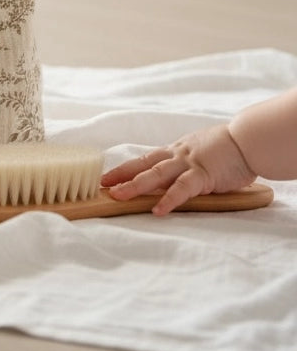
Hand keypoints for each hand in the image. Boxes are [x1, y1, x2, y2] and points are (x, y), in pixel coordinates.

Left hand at [100, 123, 257, 215]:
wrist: (248, 140)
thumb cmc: (228, 149)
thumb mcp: (199, 154)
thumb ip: (184, 166)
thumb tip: (172, 179)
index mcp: (175, 152)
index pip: (144, 160)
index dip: (124, 169)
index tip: (105, 177)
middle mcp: (176, 156)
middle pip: (142, 166)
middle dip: (120, 176)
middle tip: (101, 186)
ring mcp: (187, 164)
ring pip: (155, 175)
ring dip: (135, 186)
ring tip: (118, 197)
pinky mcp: (203, 174)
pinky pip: (182, 188)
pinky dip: (169, 199)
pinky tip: (158, 210)